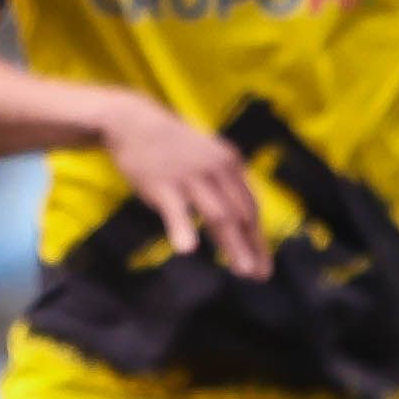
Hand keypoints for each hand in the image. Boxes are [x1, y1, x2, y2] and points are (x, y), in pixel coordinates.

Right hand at [103, 100, 269, 278]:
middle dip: (252, 247)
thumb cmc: (173, 147)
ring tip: (242, 271)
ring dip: (232, 245)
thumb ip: (224, 184)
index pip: (251, 207)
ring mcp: (190, 177)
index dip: (259, 238)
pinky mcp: (163, 185)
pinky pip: (175, 211)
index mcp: (231, 165)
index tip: (265, 264)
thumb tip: (240, 218)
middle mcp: (217, 170)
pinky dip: (182, 229)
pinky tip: (188, 249)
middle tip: (259, 276)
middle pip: (241, 215)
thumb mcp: (208, 157)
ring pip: (218, 216)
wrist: (133, 123)